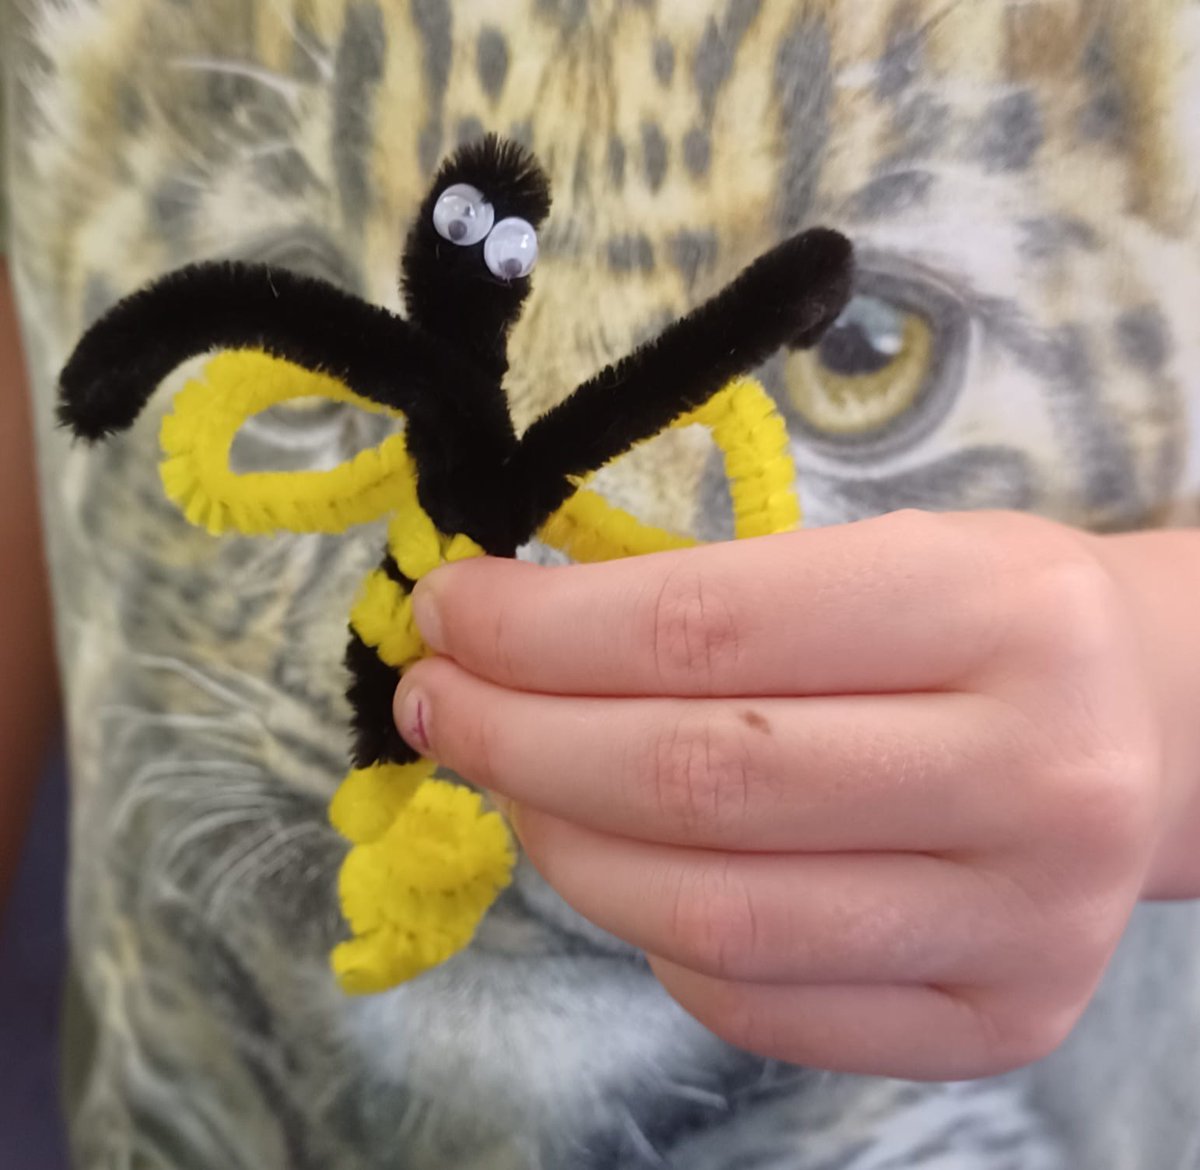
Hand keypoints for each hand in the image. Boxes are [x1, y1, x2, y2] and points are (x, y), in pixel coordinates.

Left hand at [393, 509, 1199, 1079]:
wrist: (1150, 733)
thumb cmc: (990, 621)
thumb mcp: (881, 558)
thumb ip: (708, 604)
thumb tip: (508, 642)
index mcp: (996, 611)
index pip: (705, 628)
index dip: (540, 630)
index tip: (450, 614)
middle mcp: (1030, 776)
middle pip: (694, 779)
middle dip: (518, 739)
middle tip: (440, 705)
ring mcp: (1020, 925)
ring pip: (709, 916)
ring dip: (561, 845)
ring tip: (507, 782)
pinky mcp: (999, 1024)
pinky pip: (758, 1006)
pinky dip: (650, 936)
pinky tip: (622, 868)